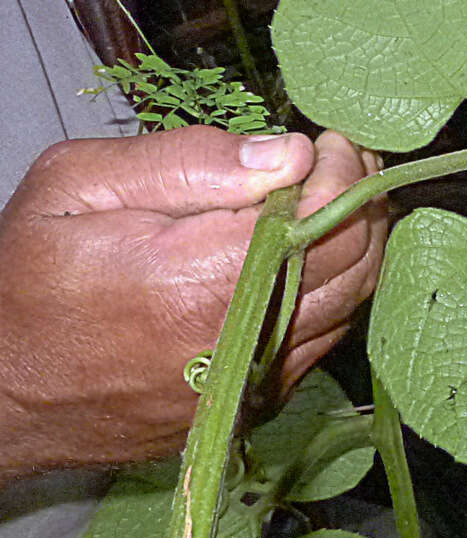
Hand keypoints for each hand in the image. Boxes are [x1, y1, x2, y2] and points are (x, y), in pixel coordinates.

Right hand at [0, 126, 385, 483]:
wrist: (1, 391)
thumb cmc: (27, 280)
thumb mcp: (78, 186)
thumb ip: (187, 161)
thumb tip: (287, 153)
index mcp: (200, 281)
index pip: (323, 219)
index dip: (342, 168)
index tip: (331, 138)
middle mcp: (241, 340)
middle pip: (356, 260)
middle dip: (361, 196)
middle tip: (342, 157)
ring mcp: (253, 379)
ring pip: (353, 301)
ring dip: (357, 240)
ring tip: (330, 194)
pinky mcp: (255, 399)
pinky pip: (325, 336)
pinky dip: (334, 287)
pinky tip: (307, 251)